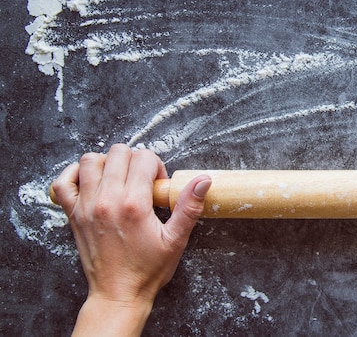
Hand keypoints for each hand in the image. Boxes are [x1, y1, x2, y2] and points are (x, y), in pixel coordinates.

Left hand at [52, 144, 210, 335]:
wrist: (118, 294)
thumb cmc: (147, 270)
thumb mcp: (176, 239)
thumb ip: (189, 207)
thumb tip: (202, 181)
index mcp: (134, 204)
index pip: (144, 158)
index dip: (156, 167)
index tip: (158, 184)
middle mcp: (107, 200)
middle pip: (118, 153)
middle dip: (135, 160)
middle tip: (141, 180)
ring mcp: (86, 206)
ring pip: (90, 161)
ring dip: (107, 163)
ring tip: (119, 178)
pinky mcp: (74, 215)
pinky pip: (62, 183)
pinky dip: (74, 175)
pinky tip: (91, 181)